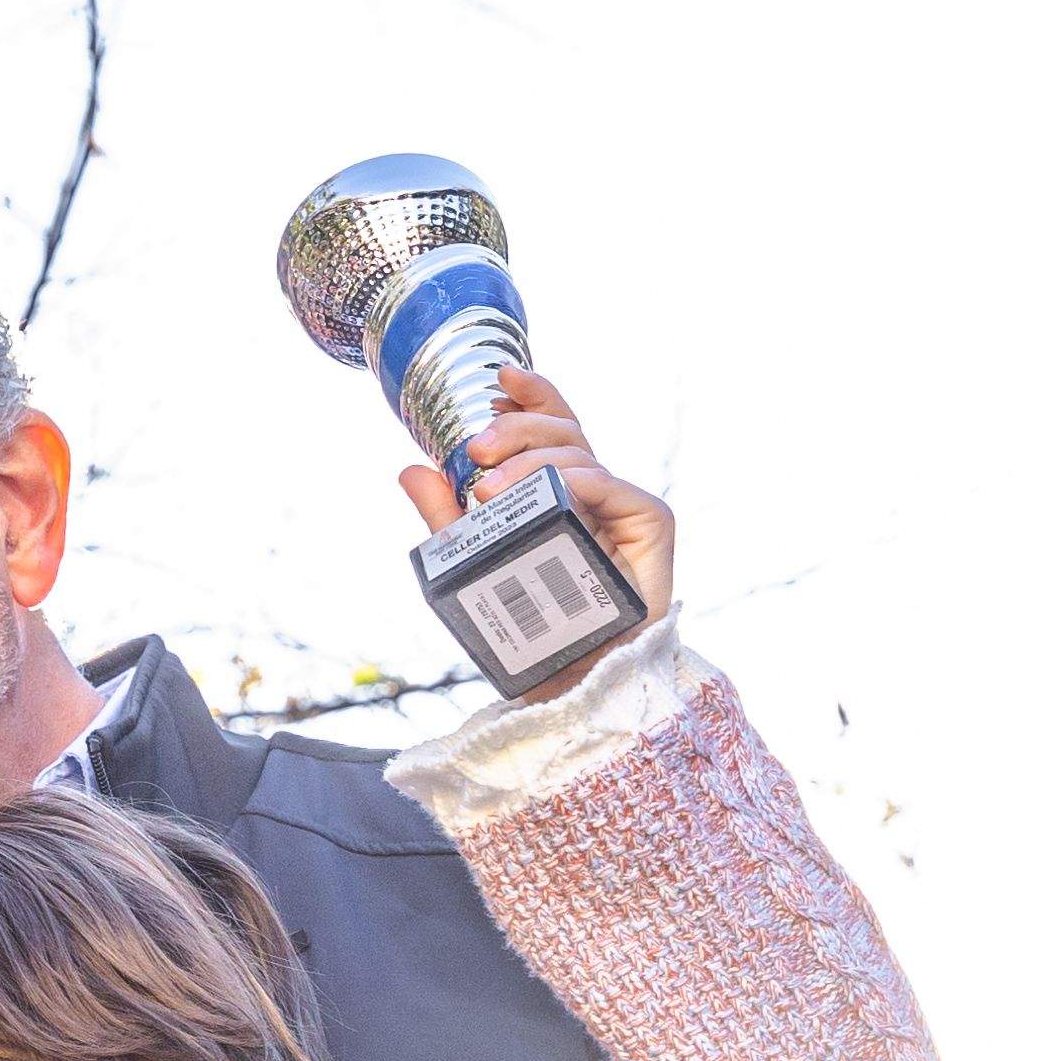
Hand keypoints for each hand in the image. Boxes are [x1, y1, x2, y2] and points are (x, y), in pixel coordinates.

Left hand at [395, 366, 674, 624]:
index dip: (529, 396)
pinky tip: (547, 493)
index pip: (548, 427)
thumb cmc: (525, 628)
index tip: (499, 378)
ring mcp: (621, 504)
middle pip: (562, 430)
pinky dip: (575, 481)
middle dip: (517, 427)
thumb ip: (446, 518)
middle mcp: (592, 491)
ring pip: (579, 453)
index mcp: (556, 491)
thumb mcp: (472, 564)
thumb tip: (411, 469)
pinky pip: (610, 485)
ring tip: (487, 489)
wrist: (567, 683)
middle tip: (478, 449)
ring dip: (531, 460)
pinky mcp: (649, 523)